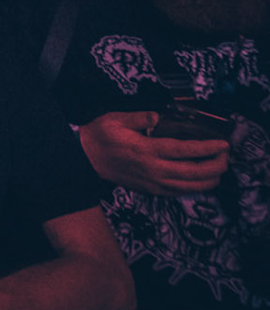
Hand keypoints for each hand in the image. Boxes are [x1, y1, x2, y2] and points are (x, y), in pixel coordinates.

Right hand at [78, 110, 230, 194]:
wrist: (84, 159)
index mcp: (146, 150)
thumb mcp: (115, 119)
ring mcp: (153, 183)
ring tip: (219, 168)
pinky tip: (203, 180)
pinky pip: (180, 192)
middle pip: (195, 172)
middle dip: (216, 165)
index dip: (207, 148)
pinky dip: (196, 187)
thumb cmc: (100, 136)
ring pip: (191, 186)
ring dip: (210, 179)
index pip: (185, 151)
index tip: (223, 144)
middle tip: (226, 155)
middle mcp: (154, 170)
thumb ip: (140, 117)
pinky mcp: (151, 190)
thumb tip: (158, 117)